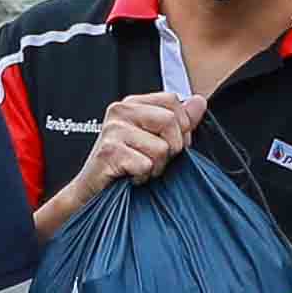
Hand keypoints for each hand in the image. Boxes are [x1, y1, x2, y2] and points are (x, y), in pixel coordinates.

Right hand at [83, 90, 200, 191]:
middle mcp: (120, 111)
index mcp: (133, 104)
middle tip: (153, 160)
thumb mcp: (156, 139)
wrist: (92, 192)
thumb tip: (199, 101)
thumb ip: (179, 121)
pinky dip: (142, 177)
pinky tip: (130, 176)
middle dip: (171, 148)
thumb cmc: (125, 166)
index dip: (181, 125)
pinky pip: (146, 165)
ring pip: (161, 147)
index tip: (168, 142)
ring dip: (156, 167)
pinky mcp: (109, 151)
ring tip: (139, 168)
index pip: (172, 100)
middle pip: (170, 121)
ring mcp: (113, 130)